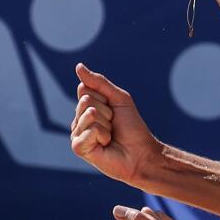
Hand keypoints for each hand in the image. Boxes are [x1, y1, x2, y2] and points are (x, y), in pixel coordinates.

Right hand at [72, 63, 160, 185]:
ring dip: (106, 124)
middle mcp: (79, 120)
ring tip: (111, 135)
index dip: (104, 97)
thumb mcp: (118, 99)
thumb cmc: (131, 128)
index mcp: (87, 108)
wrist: (141, 153)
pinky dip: (102, 135)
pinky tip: (105, 144)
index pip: (85, 89)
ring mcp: (77, 134)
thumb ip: (98, 83)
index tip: (114, 110)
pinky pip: (88, 130)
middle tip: (114, 125)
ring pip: (88, 114)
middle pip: (86, 100)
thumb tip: (78, 66)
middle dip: (106, 111)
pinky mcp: (78, 147)